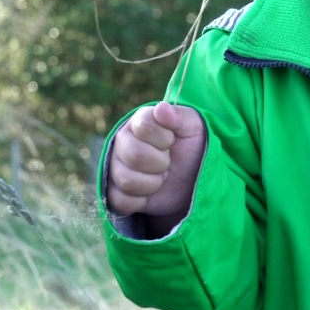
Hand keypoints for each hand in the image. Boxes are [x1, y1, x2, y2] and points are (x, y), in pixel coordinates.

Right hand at [106, 101, 206, 217]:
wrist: (191, 180)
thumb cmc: (192, 148)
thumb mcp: (194, 127)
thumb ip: (179, 116)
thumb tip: (162, 109)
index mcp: (139, 122)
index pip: (144, 126)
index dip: (164, 138)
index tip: (172, 140)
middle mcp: (123, 142)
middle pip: (134, 155)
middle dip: (160, 163)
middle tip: (168, 162)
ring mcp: (115, 168)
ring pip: (127, 180)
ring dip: (153, 184)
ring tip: (161, 177)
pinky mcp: (115, 192)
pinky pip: (120, 201)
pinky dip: (141, 200)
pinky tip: (150, 193)